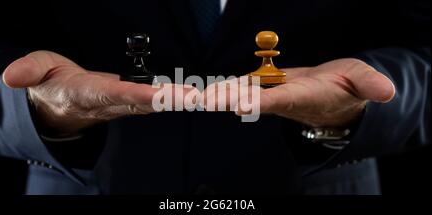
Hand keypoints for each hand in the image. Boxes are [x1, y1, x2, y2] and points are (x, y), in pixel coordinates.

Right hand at [3, 51, 195, 136]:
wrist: (59, 105)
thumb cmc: (51, 85)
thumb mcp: (35, 72)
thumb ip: (28, 71)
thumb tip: (11, 77)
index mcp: (88, 94)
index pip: (114, 95)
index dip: (137, 97)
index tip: (159, 97)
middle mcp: (110, 102)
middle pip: (143, 103)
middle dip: (168, 101)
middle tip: (195, 97)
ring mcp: (123, 104)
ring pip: (154, 104)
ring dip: (177, 101)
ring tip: (203, 96)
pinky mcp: (131, 101)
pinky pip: (156, 100)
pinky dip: (175, 98)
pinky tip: (195, 95)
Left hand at [203, 58, 394, 126]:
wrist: (332, 95)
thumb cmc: (346, 88)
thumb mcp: (362, 81)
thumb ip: (370, 84)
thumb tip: (387, 92)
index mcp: (301, 98)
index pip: (279, 100)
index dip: (261, 102)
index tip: (241, 105)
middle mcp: (279, 100)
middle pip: (250, 99)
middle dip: (227, 100)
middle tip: (203, 100)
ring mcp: (268, 94)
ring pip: (238, 93)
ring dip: (215, 95)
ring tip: (190, 96)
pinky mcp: (262, 87)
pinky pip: (237, 87)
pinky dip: (219, 89)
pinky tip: (197, 92)